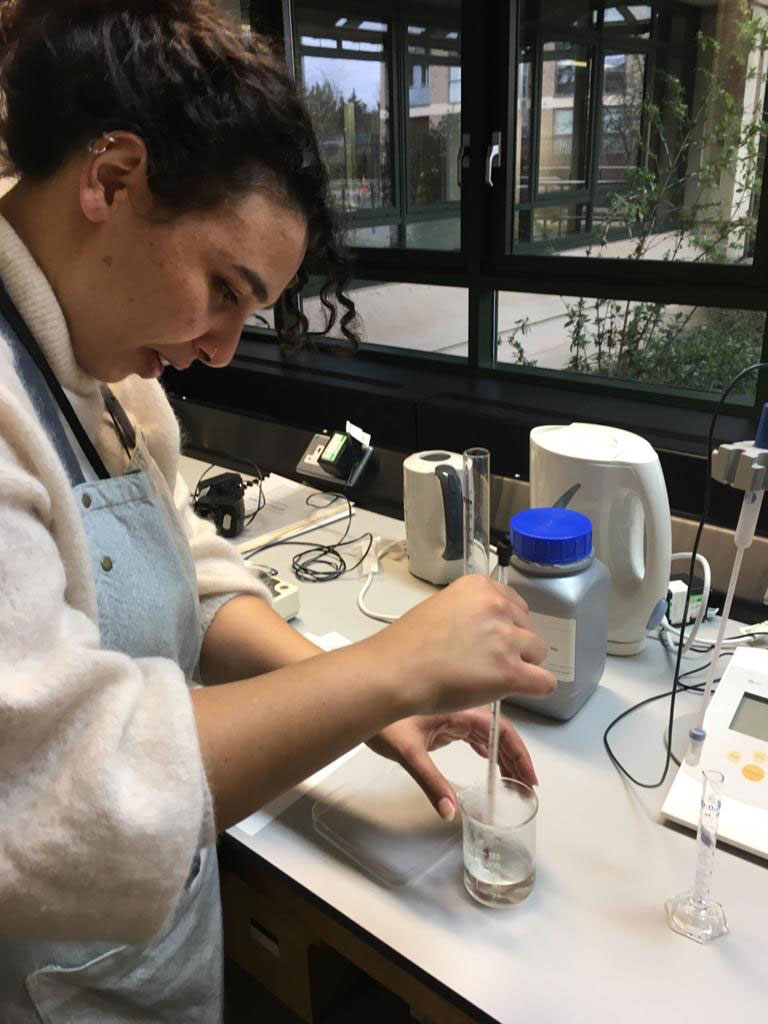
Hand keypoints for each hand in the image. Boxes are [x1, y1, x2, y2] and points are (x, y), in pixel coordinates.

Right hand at [364, 573, 555, 716]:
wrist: (395, 672)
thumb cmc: (407, 646)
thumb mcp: (441, 606)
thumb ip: (472, 610)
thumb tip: (490, 628)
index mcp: (480, 587)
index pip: (515, 604)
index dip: (504, 626)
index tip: (489, 639)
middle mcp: (497, 606)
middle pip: (528, 628)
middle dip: (513, 645)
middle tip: (484, 661)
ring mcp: (505, 639)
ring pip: (538, 653)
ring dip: (521, 665)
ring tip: (490, 676)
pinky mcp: (510, 672)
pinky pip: (544, 682)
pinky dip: (534, 688)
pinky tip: (516, 690)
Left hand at [366, 707, 537, 819]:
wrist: (358, 699)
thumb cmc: (380, 718)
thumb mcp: (407, 752)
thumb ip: (430, 782)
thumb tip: (449, 810)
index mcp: (457, 708)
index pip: (499, 730)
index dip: (518, 753)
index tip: (529, 776)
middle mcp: (458, 708)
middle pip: (497, 731)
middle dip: (515, 757)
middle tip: (526, 784)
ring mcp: (450, 714)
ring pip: (486, 732)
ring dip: (502, 753)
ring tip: (514, 778)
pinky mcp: (441, 721)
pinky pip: (472, 733)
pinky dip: (486, 748)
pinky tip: (491, 760)